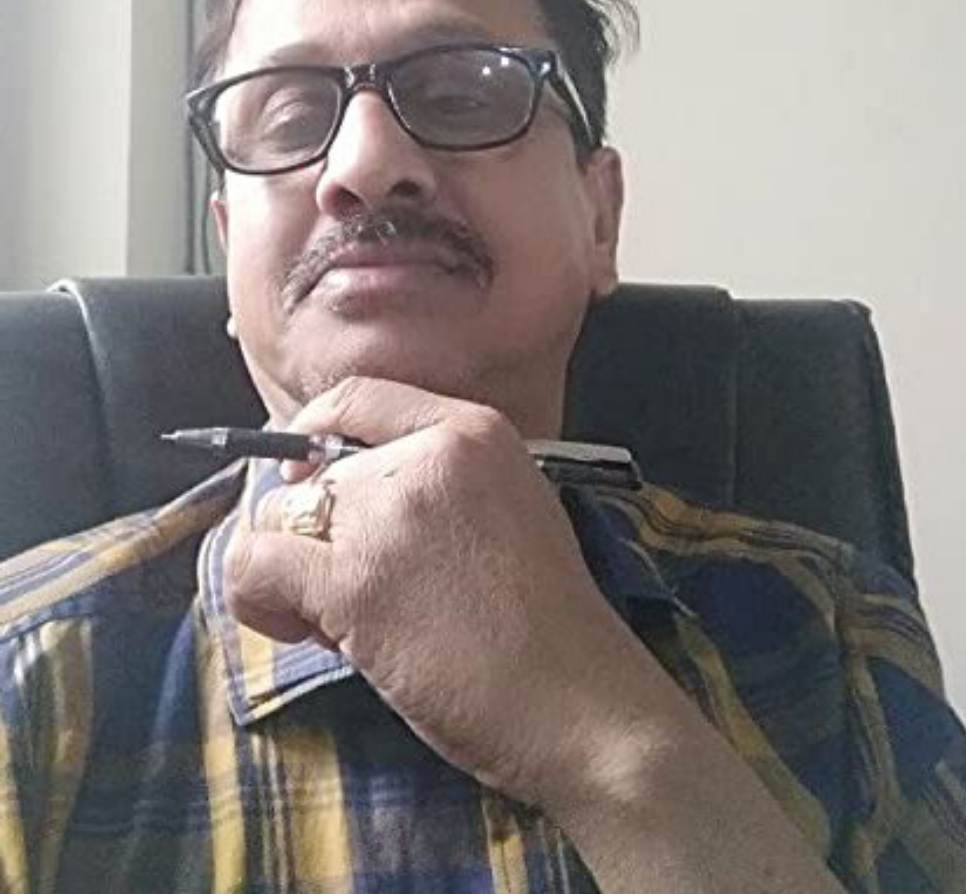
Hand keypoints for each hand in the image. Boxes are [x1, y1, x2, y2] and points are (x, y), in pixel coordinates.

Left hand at [224, 375, 655, 805]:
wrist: (579, 704)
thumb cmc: (548, 624)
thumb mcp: (510, 504)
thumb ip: (437, 478)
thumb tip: (335, 483)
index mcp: (473, 430)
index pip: (357, 396)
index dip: (312, 433)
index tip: (306, 477)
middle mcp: (428, 455)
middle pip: (311, 469)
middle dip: (314, 530)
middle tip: (354, 588)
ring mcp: (389, 514)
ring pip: (276, 514)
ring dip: (290, 570)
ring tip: (341, 621)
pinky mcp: (353, 580)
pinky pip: (252, 564)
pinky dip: (257, 599)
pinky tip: (301, 631)